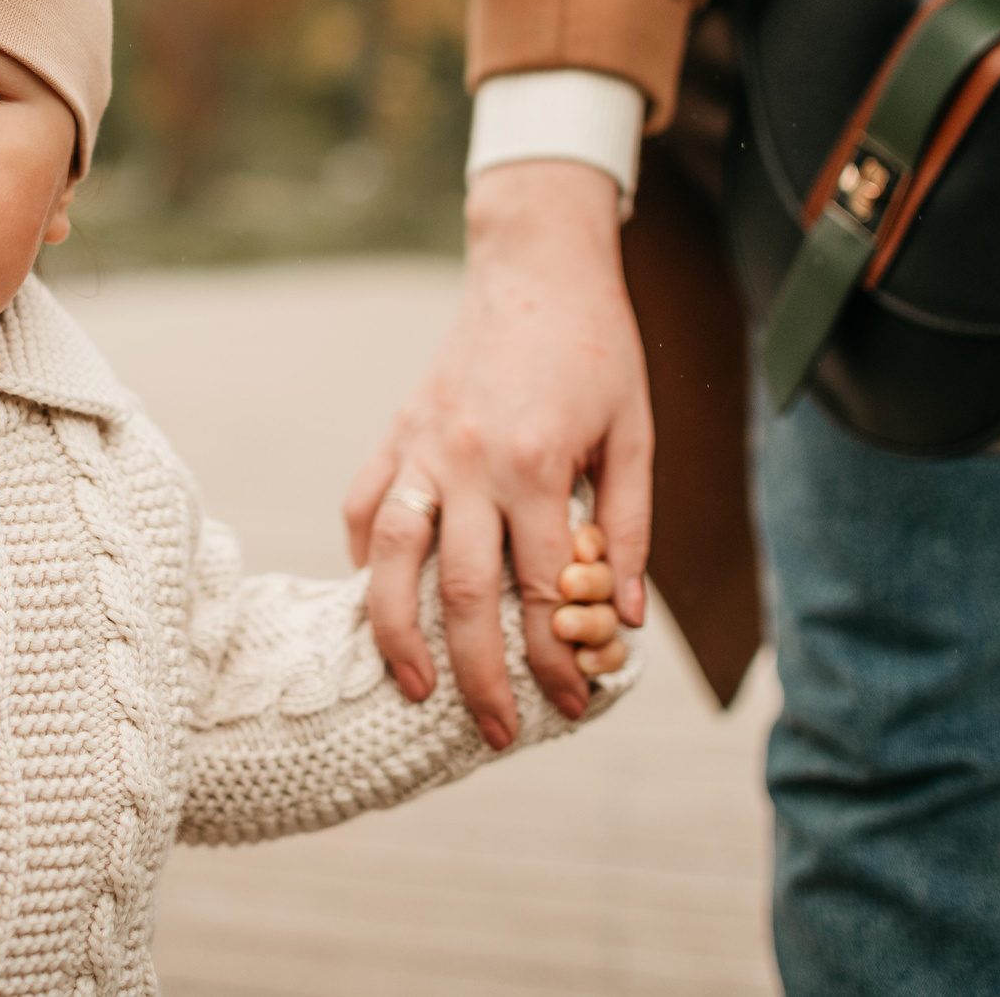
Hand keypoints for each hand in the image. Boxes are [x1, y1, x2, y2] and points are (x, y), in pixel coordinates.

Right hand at [345, 159, 649, 748]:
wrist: (536, 268)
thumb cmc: (599, 351)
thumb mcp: (637, 435)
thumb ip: (630, 527)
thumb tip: (625, 615)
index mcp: (536, 464)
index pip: (544, 588)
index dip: (561, 654)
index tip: (576, 699)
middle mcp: (468, 462)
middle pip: (464, 594)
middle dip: (480, 674)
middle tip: (498, 731)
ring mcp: (422, 447)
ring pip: (390, 558)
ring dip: (399, 633)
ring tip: (414, 688)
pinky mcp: (396, 432)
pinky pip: (363, 506)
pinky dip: (361, 560)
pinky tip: (375, 598)